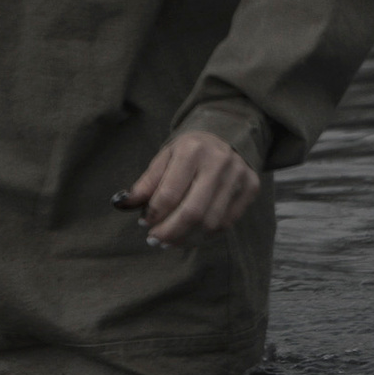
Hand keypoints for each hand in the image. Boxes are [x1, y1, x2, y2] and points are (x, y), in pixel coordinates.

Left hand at [120, 127, 261, 250]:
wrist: (227, 133)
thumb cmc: (190, 150)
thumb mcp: (165, 157)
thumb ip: (146, 182)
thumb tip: (122, 204)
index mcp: (193, 150)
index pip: (169, 193)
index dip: (154, 214)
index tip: (144, 222)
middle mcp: (219, 161)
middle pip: (192, 212)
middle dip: (170, 232)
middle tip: (154, 240)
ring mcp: (238, 175)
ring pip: (211, 223)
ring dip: (186, 239)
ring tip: (170, 241)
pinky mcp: (251, 187)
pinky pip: (226, 224)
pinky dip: (205, 236)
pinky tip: (191, 235)